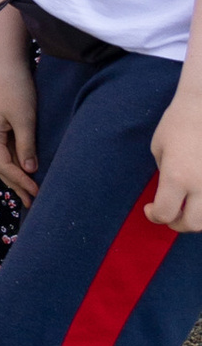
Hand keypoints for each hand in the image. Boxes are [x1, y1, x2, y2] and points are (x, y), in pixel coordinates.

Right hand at [0, 16, 38, 199]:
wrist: (4, 62)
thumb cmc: (15, 88)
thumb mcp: (24, 118)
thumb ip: (27, 146)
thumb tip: (30, 171)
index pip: (5, 167)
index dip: (21, 182)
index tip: (38, 193)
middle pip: (0, 168)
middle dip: (16, 185)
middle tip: (32, 202)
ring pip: (1, 160)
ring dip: (14, 176)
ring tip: (28, 191)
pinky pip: (5, 150)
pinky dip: (14, 163)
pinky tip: (23, 169)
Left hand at [148, 88, 201, 229]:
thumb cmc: (179, 121)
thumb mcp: (159, 149)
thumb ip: (164, 175)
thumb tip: (170, 193)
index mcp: (177, 178)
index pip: (165, 214)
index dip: (154, 215)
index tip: (150, 208)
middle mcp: (201, 184)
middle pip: (192, 223)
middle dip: (177, 223)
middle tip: (170, 213)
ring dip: (197, 216)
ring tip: (188, 205)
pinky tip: (199, 193)